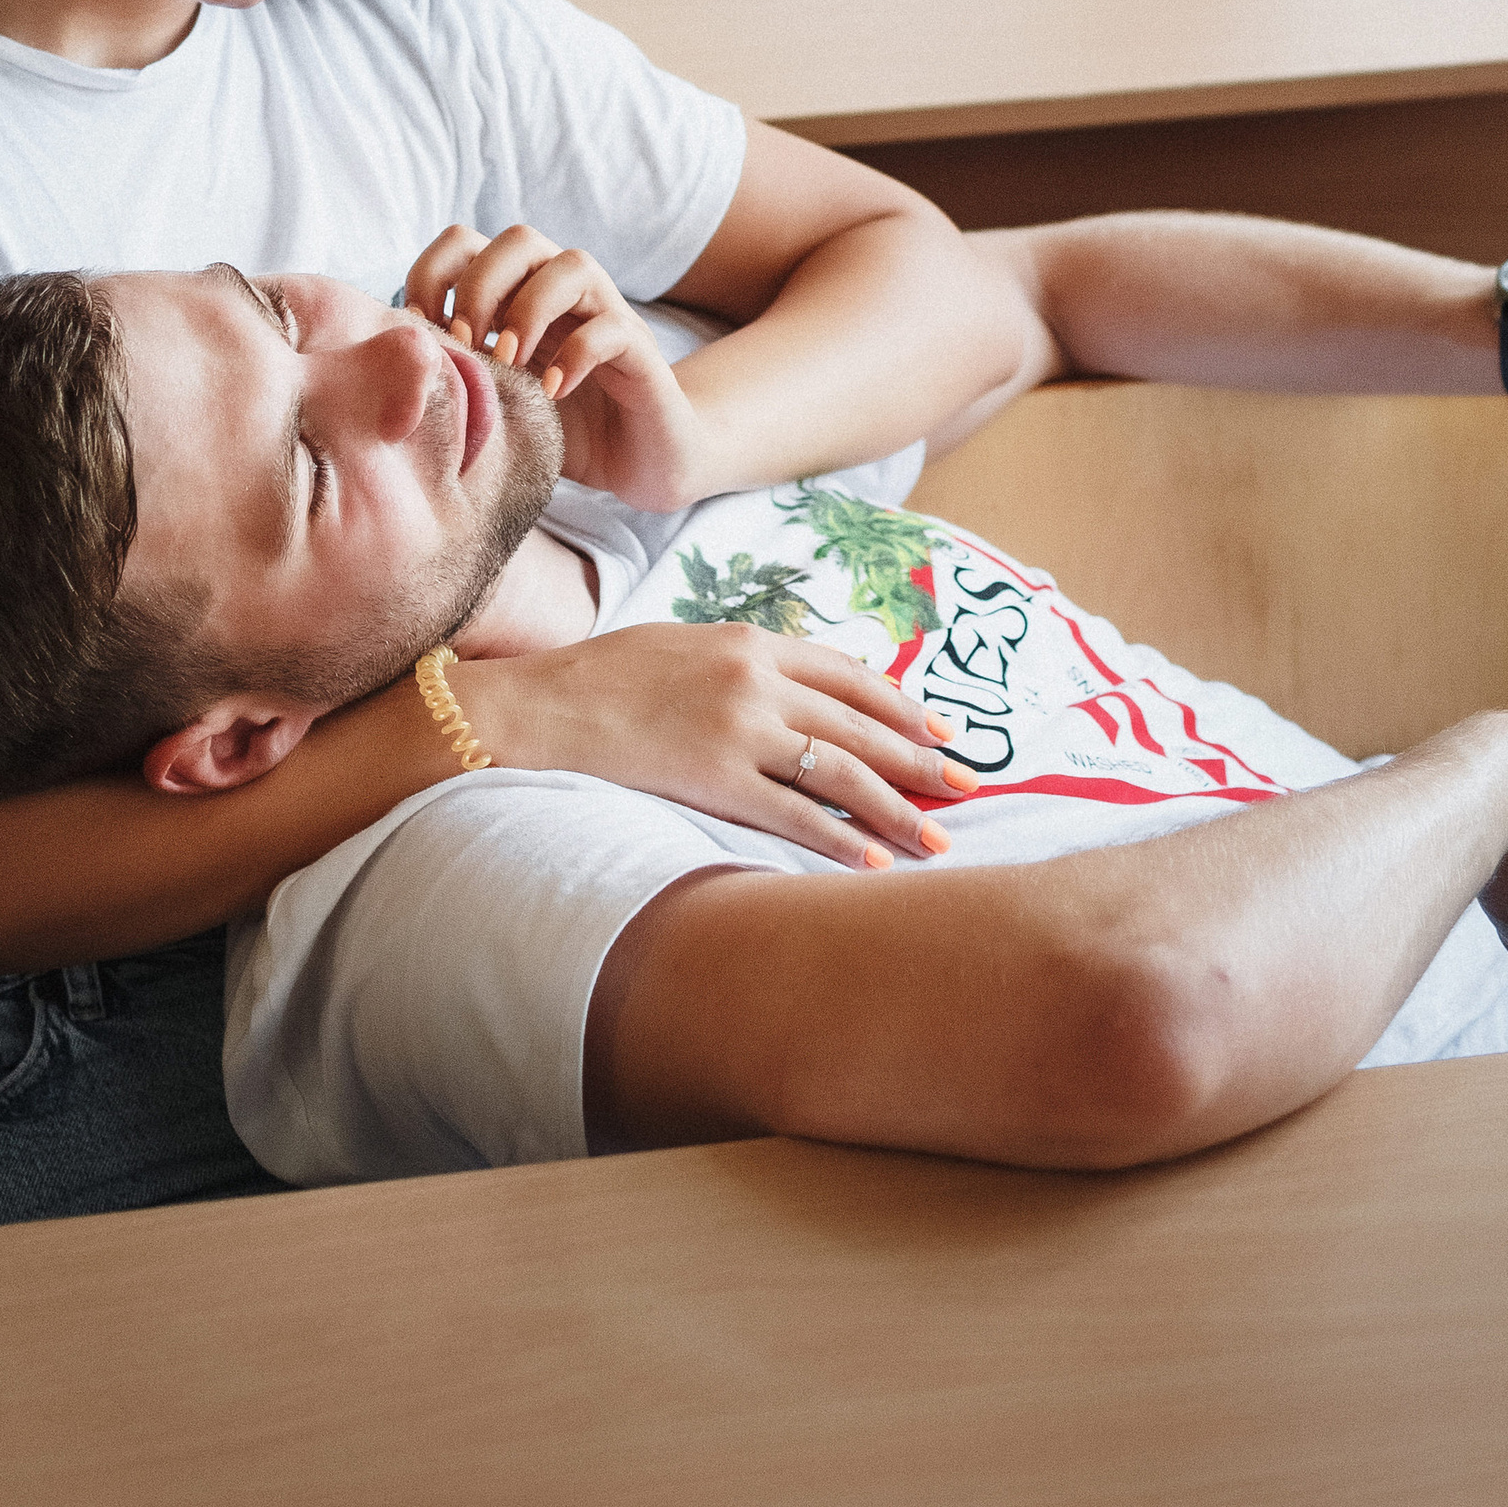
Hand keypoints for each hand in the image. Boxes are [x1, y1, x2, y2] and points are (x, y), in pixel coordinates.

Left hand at [403, 222, 707, 508]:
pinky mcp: (639, 349)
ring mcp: (604, 314)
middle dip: (480, 286)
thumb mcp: (494, 401)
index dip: (432, 275)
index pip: (463, 243)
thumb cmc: (560, 428)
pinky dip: (575, 355)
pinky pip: (610, 327)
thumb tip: (390, 369)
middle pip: (518, 239)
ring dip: (529, 309)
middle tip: (466, 346)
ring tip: (510, 364)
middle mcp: (561, 291)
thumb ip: (453, 377)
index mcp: (516, 293)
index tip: (420, 335)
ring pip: (571, 263)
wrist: (641, 460)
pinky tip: (553, 394)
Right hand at [444, 624, 978, 867]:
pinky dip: (840, 842)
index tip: (939, 731)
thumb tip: (795, 694)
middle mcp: (755, 679)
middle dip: (920, 760)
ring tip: (937, 838)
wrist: (541, 708)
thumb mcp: (685, 646)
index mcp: (751, 641)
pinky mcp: (714, 779)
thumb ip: (745, 664)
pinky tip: (873, 865)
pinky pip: (793, 816)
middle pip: (860, 725)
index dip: (901, 706)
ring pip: (841, 772)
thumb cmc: (605, 678)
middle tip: (966, 787)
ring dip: (896, 809)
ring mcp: (737, 729)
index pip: (849, 675)